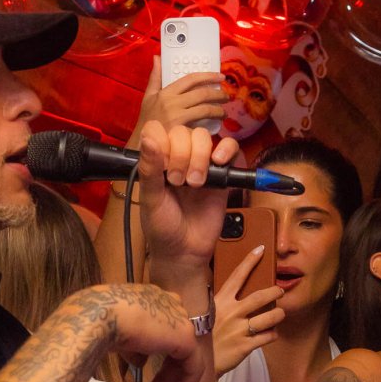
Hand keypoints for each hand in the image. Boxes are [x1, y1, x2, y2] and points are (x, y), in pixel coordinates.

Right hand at [97, 282, 204, 381]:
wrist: (102, 314)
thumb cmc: (101, 320)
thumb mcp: (118, 335)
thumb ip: (134, 347)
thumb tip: (141, 361)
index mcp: (153, 300)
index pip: (162, 327)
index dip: (154, 351)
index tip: (143, 369)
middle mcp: (170, 305)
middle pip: (174, 343)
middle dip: (163, 371)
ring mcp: (180, 320)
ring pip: (184, 354)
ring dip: (169, 380)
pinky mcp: (187, 337)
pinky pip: (193, 364)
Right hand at [126, 58, 225, 147]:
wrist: (143, 143)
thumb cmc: (147, 121)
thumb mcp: (148, 96)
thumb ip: (155, 77)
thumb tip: (157, 58)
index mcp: (166, 92)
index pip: (191, 79)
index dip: (208, 76)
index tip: (220, 77)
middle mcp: (172, 103)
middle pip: (201, 93)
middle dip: (218, 94)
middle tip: (226, 96)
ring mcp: (177, 117)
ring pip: (204, 109)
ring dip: (218, 110)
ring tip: (223, 112)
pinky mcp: (181, 131)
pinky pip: (201, 125)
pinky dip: (210, 124)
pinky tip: (216, 125)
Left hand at [137, 121, 239, 280]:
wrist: (184, 252)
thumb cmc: (162, 227)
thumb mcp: (151, 199)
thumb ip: (149, 168)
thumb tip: (149, 136)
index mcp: (157, 161)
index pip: (158, 129)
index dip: (162, 142)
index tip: (162, 168)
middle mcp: (178, 158)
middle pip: (184, 132)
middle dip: (181, 155)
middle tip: (178, 183)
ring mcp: (201, 164)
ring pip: (205, 137)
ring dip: (200, 156)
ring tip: (195, 184)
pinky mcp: (223, 175)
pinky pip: (231, 149)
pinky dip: (226, 150)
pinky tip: (218, 163)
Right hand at [213, 247, 284, 376]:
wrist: (199, 363)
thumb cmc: (203, 337)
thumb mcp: (205, 314)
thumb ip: (218, 302)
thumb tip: (229, 291)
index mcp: (220, 302)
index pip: (237, 276)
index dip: (250, 262)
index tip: (261, 250)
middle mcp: (231, 313)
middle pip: (259, 297)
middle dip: (274, 292)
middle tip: (281, 290)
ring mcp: (238, 330)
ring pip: (269, 318)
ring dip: (278, 314)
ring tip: (280, 313)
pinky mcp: (245, 346)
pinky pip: (267, 337)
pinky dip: (272, 334)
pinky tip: (271, 333)